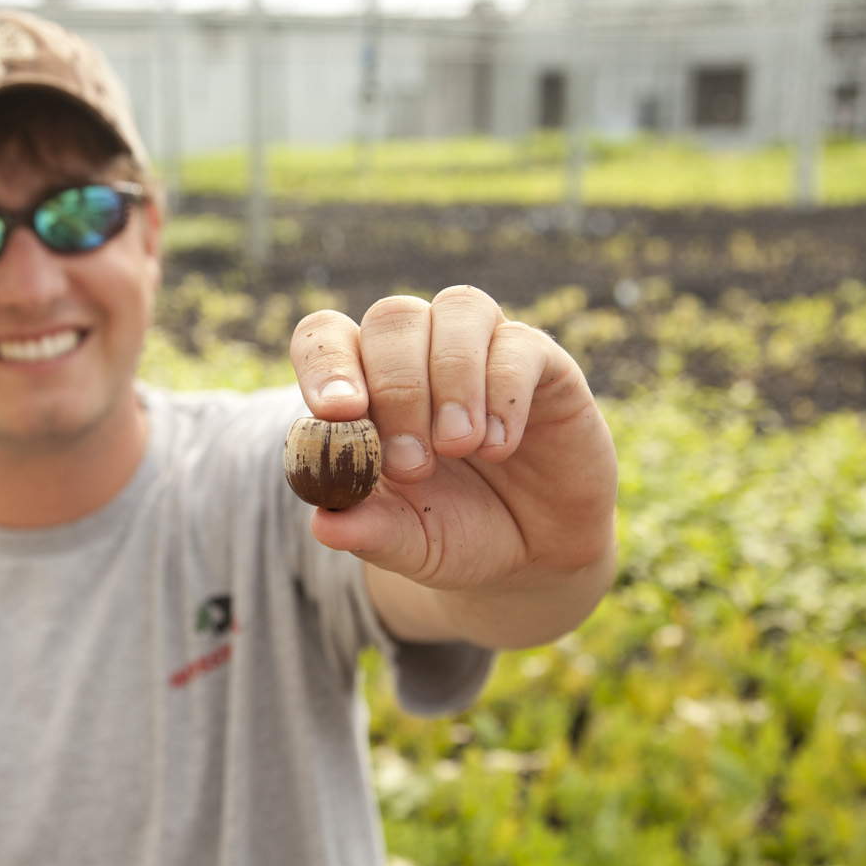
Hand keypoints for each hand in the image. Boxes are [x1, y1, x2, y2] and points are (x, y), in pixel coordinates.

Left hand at [289, 286, 617, 633]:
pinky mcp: (542, 363)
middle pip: (391, 318)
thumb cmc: (454, 532)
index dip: (326, 363)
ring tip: (458, 448)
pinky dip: (504, 393)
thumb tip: (323, 523)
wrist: (535, 555)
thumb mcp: (406, 542)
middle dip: (397, 390)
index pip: (326, 336)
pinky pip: (519, 344)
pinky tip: (499, 447)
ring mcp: (481, 349)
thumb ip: (366, 530)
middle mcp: (420, 352)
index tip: (338, 413)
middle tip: (410, 463)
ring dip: (451, 380)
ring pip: (458, 309)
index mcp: (365, 384)